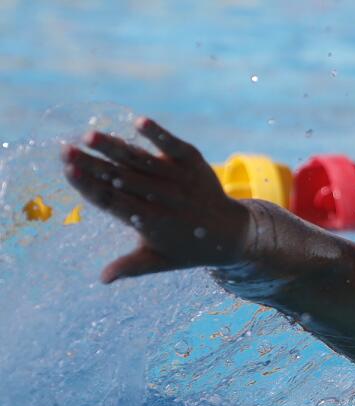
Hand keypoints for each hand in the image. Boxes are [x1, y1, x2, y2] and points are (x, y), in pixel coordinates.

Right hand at [62, 117, 250, 283]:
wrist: (233, 233)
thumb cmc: (189, 247)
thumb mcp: (160, 260)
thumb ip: (131, 266)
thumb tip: (102, 279)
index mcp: (150, 222)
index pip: (112, 201)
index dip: (89, 186)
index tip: (68, 171)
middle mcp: (163, 198)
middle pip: (121, 178)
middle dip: (92, 163)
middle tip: (66, 150)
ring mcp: (179, 178)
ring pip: (142, 160)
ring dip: (116, 147)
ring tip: (90, 136)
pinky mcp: (194, 162)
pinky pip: (174, 146)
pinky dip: (159, 135)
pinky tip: (139, 122)